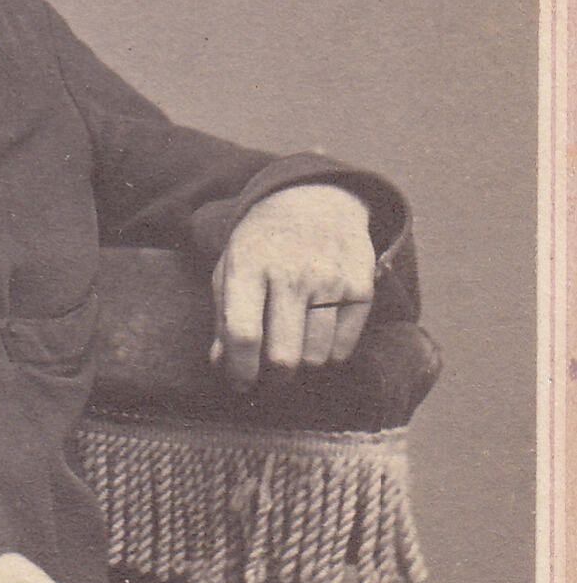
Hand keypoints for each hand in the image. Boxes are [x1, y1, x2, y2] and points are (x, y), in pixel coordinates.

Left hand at [211, 183, 375, 389]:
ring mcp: (329, 279)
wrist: (315, 199)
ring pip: (315, 358)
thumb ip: (224, 318)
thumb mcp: (232, 268)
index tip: (240, 382)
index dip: (240, 369)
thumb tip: (222, 365)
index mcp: (249, 266)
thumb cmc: (264, 244)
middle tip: (269, 377)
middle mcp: (291, 272)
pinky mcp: (360, 287)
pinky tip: (316, 339)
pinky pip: (343, 349)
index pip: (243, 333)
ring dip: (301, 368)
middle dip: (273, 378)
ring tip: (293, 355)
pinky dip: (328, 356)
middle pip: (283, 355)